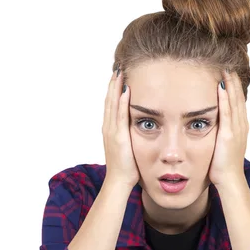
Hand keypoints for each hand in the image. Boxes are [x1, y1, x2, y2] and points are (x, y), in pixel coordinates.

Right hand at [101, 66, 140, 189]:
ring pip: (112, 104)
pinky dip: (121, 102)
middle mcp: (109, 127)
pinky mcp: (118, 137)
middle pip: (109, 100)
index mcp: (111, 129)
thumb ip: (130, 134)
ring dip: (115, 88)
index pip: (111, 104)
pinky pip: (120, 116)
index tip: (118, 75)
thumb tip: (140, 125)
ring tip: (120, 73)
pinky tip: (125, 91)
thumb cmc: (127, 167)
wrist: (119, 181)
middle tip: (118, 67)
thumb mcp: (128, 145)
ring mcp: (112, 131)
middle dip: (113, 83)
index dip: (113, 89)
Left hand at [208, 69, 248, 185]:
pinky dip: (224, 98)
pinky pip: (227, 112)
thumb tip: (214, 124)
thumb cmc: (223, 165)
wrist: (230, 179)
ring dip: (230, 85)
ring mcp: (236, 129)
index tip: (230, 74)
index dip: (235, 87)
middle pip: (238, 98)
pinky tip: (220, 87)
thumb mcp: (224, 144)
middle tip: (229, 65)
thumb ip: (221, 132)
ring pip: (234, 102)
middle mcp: (241, 125)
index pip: (238, 102)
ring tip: (226, 70)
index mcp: (240, 127)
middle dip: (233, 81)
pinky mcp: (228, 134)